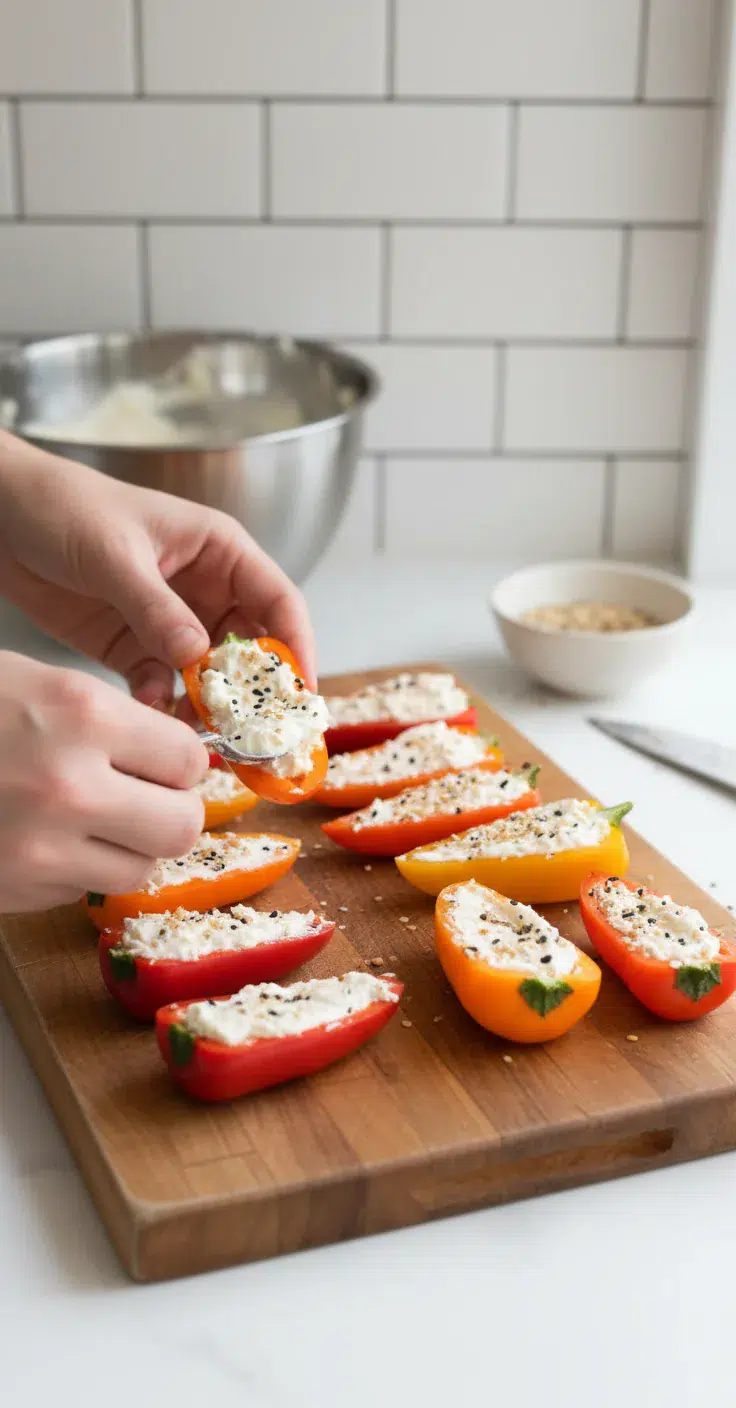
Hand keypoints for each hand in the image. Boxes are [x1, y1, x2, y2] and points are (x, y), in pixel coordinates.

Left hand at [0, 432, 316, 706]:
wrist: (0, 515)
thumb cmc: (64, 507)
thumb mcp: (114, 554)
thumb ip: (156, 608)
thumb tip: (198, 657)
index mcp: (219, 550)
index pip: (278, 601)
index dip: (296, 647)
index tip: (299, 692)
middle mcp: (205, 589)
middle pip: (252, 647)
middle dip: (256, 690)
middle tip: (256, 731)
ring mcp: (171, 621)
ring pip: (210, 675)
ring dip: (209, 705)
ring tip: (202, 734)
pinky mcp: (134, 647)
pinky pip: (163, 685)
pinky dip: (162, 704)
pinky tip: (151, 713)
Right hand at [0, 652, 207, 912]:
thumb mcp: (34, 683)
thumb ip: (111, 720)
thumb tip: (179, 758)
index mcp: (80, 716)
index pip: (189, 758)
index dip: (181, 761)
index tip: (165, 760)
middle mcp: (69, 787)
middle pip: (181, 827)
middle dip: (170, 812)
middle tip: (145, 797)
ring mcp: (39, 848)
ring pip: (138, 868)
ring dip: (125, 846)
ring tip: (87, 816)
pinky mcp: (14, 890)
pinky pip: (81, 888)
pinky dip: (74, 868)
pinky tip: (39, 834)